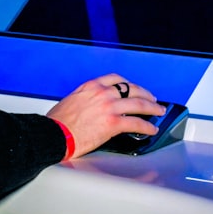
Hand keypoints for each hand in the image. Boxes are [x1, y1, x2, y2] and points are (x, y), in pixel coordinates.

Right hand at [46, 73, 165, 158]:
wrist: (53, 134)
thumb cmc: (57, 122)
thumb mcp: (71, 101)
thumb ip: (86, 100)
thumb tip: (93, 108)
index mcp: (91, 86)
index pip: (116, 79)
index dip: (128, 84)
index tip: (133, 87)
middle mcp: (102, 93)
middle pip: (131, 88)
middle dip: (145, 93)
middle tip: (152, 98)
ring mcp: (109, 107)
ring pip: (139, 103)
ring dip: (152, 108)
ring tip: (159, 111)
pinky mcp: (113, 123)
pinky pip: (136, 123)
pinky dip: (147, 126)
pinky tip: (151, 129)